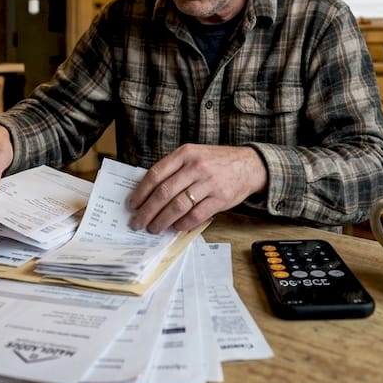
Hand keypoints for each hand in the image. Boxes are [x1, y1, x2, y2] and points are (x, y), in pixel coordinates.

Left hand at [127, 144, 268, 233]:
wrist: (249, 165)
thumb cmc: (216, 162)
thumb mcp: (194, 155)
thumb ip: (174, 169)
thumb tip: (148, 192)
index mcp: (185, 154)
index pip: (156, 174)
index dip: (141, 192)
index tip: (132, 205)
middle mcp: (196, 167)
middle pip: (164, 193)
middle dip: (147, 211)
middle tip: (138, 222)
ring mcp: (209, 183)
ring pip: (178, 206)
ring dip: (162, 220)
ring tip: (154, 228)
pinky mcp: (220, 198)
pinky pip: (196, 215)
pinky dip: (182, 224)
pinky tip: (175, 227)